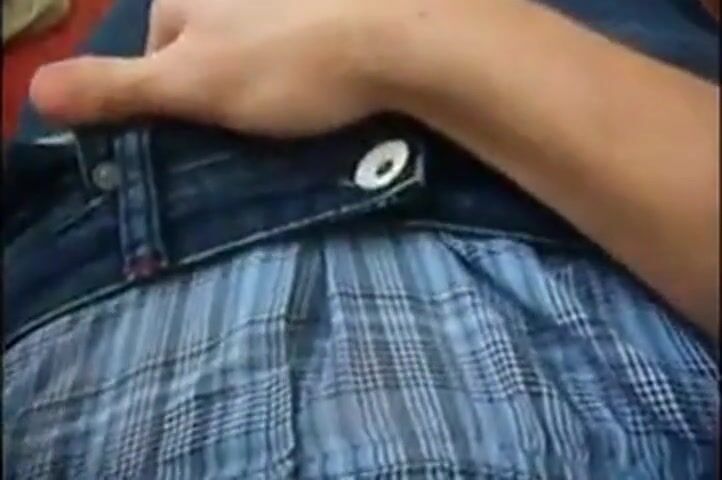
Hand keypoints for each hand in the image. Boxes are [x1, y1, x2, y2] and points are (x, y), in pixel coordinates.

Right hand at [30, 0, 388, 135]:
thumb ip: (117, 87)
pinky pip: (294, 35)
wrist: (397, 37)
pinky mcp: (324, 4)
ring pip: (251, 42)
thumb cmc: (287, 64)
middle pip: (206, 46)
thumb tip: (33, 89)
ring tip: (297, 102)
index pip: (158, 53)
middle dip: (223, 85)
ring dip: (264, 75)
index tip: (209, 129)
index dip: (177, 98)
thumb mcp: (193, 84)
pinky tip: (323, 79)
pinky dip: (301, 58)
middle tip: (259, 118)